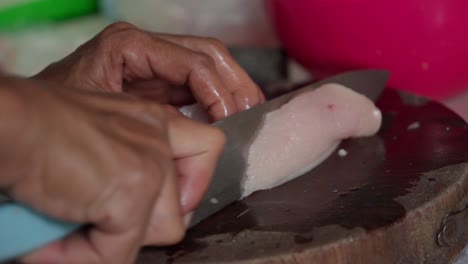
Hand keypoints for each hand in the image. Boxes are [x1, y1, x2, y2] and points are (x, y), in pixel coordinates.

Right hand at [1, 77, 224, 262]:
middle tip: (102, 218)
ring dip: (113, 241)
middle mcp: (161, 136)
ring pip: (161, 231)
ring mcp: (151, 163)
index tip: (157, 202)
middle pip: (185, 204)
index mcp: (155, 120)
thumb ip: (130, 164)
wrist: (10, 124)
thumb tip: (141, 216)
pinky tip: (54, 236)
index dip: (188, 186)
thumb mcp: (101, 136)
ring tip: (73, 225)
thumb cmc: (40, 130)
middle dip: (142, 224)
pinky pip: (118, 253)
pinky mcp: (132, 192)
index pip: (207, 150)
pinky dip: (81, 255)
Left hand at [33, 22, 264, 120]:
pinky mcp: (158, 82)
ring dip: (233, 89)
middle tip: (250, 113)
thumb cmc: (60, 114)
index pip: (194, 61)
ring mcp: (155, 63)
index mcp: (131, 46)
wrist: (36, 122)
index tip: (229, 119)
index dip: (218, 90)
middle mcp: (147, 48)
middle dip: (235, 84)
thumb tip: (197, 135)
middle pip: (210, 54)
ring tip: (247, 114)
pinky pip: (198, 85)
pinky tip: (227, 117)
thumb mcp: (103, 111)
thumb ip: (150, 118)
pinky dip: (217, 100)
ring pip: (210, 65)